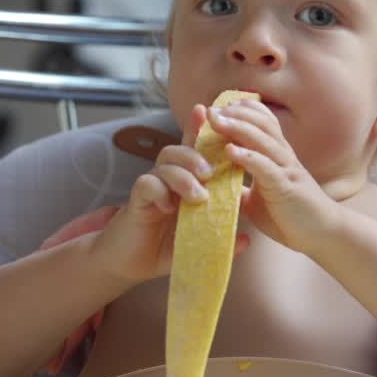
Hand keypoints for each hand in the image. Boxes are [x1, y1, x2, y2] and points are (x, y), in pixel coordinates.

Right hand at [98, 104, 249, 282]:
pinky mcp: (136, 200)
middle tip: (209, 175)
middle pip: (178, 151)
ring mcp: (151, 187)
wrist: (129, 263)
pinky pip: (147, 183)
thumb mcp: (197, 244)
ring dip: (183, 176)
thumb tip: (247, 240)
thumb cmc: (163, 248)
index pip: (193, 151)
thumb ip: (220, 239)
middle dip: (195, 157)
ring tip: (197, 197)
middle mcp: (166, 179)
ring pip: (165, 164)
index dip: (198, 129)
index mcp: (183, 182)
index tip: (207, 113)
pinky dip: (160, 191)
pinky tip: (167, 208)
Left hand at [207, 100, 339, 253]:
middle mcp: (284, 157)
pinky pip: (266, 167)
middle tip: (212, 110)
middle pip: (261, 124)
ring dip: (238, 128)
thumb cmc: (292, 217)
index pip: (264, 123)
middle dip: (236, 114)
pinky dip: (248, 156)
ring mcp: (286, 170)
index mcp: (278, 157)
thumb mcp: (259, 200)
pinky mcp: (286, 187)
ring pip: (263, 140)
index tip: (221, 106)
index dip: (244, 111)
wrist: (322, 235)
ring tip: (217, 121)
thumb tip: (218, 185)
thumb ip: (241, 189)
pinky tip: (230, 150)